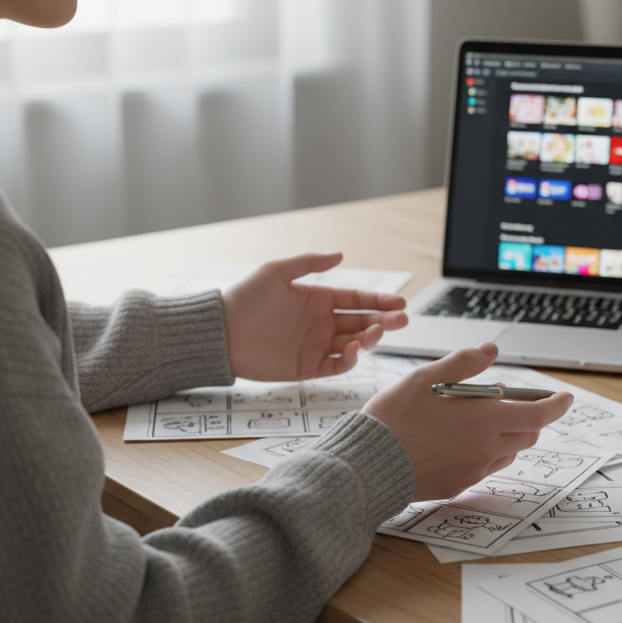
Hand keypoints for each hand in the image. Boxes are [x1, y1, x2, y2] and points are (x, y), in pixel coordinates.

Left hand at [221, 253, 407, 380]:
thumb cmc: (244, 299)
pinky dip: (349, 360)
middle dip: (384, 321)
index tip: (399, 302)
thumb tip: (340, 255)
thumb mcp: (276, 271)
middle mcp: (321, 323)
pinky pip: (336, 365)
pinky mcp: (308, 368)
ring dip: (369, 338)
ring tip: (376, 331)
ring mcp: (316, 346)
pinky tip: (352, 348)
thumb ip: (309, 263)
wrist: (220, 333)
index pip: (356, 300)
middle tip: (402, 320)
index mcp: (318, 299)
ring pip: (354, 344)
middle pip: (362, 322)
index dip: (379, 301)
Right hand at [362, 342, 572, 500]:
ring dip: (506, 434)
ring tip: (478, 418)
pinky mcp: (459, 485)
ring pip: (508, 451)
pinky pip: (485, 466)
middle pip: (527, 434)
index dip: (556, 405)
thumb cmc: (394, 418)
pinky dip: (485, 451)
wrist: (367, 465)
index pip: (538, 414)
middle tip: (513, 401)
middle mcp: (486, 448)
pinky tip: (459, 440)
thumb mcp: (426, 377)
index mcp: (483, 419)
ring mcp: (473, 470)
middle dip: (529, 416)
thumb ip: (463, 363)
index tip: (566, 397)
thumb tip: (491, 351)